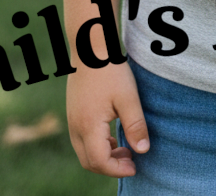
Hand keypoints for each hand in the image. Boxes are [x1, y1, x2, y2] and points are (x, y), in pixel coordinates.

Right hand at [66, 61, 149, 176]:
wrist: (90, 46)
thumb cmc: (110, 70)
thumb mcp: (128, 97)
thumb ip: (135, 125)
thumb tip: (142, 151)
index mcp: (88, 126)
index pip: (100, 162)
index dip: (117, 169)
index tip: (135, 166)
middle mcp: (76, 127)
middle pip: (89, 162)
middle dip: (110, 166)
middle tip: (131, 159)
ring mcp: (72, 120)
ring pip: (84, 152)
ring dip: (103, 156)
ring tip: (125, 147)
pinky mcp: (73, 113)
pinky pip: (82, 140)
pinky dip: (97, 145)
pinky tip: (113, 134)